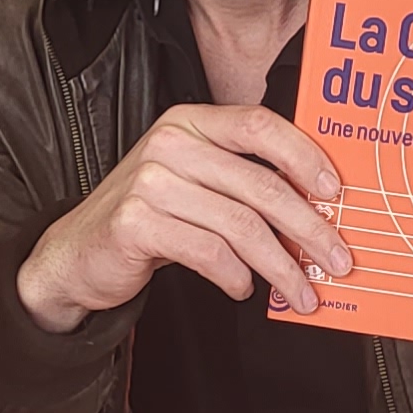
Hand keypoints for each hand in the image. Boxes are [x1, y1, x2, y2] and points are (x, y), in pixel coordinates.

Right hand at [17, 105, 351, 332]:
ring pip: (241, 226)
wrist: (76, 253)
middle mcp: (170, 143)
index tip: (335, 191)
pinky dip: (235, 277)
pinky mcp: (136, 222)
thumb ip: (242, 181)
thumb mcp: (193, 183)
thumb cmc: (146, 218)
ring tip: (298, 290)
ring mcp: (150, 182)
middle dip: (308, 229)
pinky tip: (243, 287)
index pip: (260, 125)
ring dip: (280, 267)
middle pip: (260, 185)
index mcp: (190, 122)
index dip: (304, 156)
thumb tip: (316, 208)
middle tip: (336, 259)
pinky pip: (209, 252)